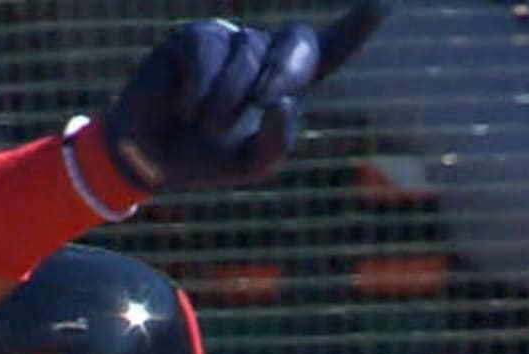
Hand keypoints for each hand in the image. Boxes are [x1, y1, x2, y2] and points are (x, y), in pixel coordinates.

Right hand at [99, 3, 385, 194]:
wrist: (147, 161)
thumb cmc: (203, 158)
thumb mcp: (253, 163)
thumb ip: (280, 139)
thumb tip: (282, 101)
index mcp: (284, 80)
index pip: (330, 49)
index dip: (355, 27)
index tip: (381, 6)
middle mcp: (260, 52)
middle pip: (295, 42)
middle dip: (281, 74)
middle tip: (260, 104)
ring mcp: (226, 40)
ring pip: (247, 51)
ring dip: (228, 97)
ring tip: (204, 123)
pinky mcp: (190, 38)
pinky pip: (207, 50)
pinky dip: (198, 87)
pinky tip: (182, 107)